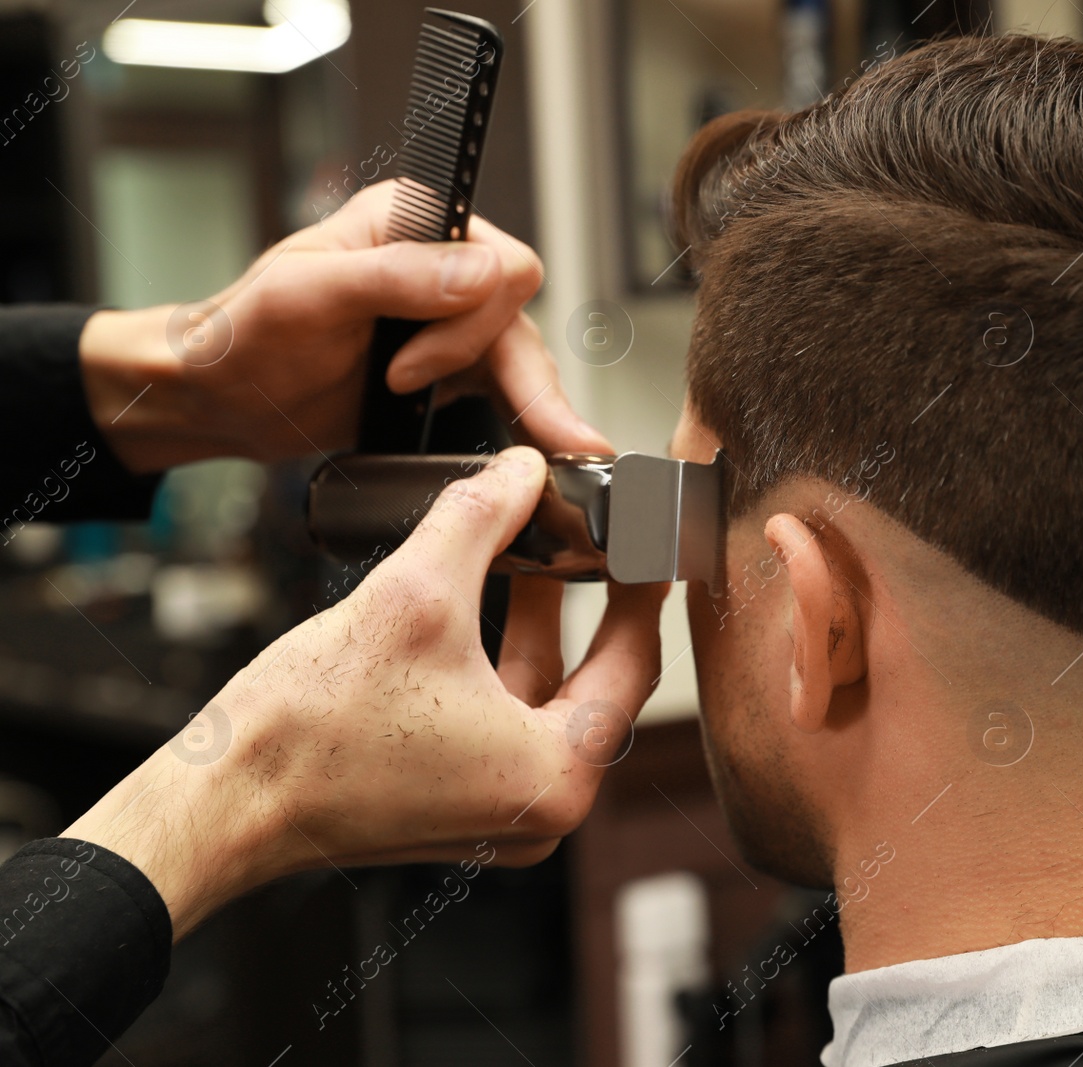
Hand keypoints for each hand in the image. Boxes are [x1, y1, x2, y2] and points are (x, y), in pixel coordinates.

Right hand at [63, 447, 666, 939]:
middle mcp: (540, 810)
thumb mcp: (415, 595)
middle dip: (590, 601)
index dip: (642, 586)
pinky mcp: (456, 807)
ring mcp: (498, 815)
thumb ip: (482, 520)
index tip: (646, 538)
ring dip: (541, 625)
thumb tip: (522, 471)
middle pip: (597, 682)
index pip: (634, 661)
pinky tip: (486, 602)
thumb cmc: (308, 732)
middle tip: (595, 537)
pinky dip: (501, 662)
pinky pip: (505, 721)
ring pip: (547, 698)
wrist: (220, 803)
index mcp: (557, 776)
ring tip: (534, 551)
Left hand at [78, 180, 608, 470]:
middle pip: (518, 316)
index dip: (470, 321)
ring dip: (533, 403)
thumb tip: (482, 272)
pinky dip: (528, 418)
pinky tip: (547, 448)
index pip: (500, 263)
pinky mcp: (450, 365)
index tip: (408, 366)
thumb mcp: (308, 295)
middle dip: (511, 375)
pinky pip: (509, 387)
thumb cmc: (245, 334)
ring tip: (561, 450)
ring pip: (523, 356)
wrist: (223, 397)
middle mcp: (440, 262)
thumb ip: (396, 276)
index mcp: (412, 222)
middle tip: (508, 429)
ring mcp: (448, 317)